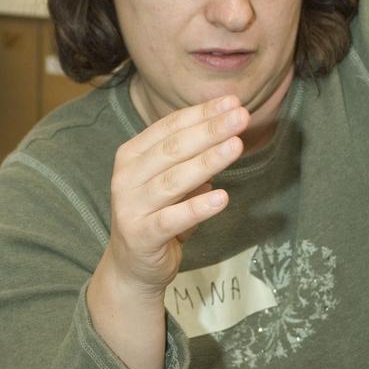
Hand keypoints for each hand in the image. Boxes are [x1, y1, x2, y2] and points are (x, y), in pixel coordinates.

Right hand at [102, 94, 248, 296]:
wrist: (133, 266)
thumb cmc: (157, 215)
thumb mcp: (172, 181)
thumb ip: (192, 157)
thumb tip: (229, 129)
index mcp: (132, 156)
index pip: (170, 127)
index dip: (202, 113)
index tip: (233, 102)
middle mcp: (127, 177)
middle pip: (173, 149)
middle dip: (210, 130)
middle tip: (241, 117)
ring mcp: (131, 207)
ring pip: (174, 180)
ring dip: (208, 161)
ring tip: (236, 146)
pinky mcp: (142, 235)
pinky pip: (173, 219)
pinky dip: (198, 207)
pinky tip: (222, 197)